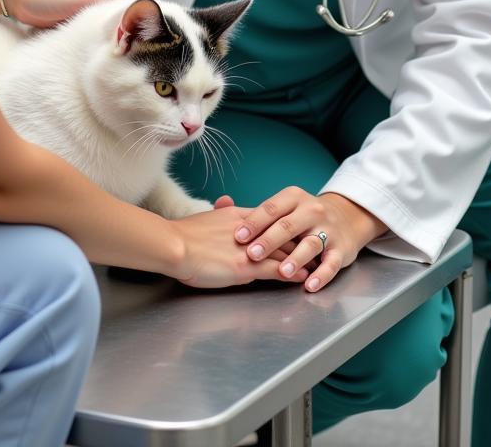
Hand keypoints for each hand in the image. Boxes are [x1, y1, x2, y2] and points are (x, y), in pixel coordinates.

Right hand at [170, 206, 310, 288]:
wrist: (174, 245)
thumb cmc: (183, 236)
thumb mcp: (206, 219)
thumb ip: (220, 218)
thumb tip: (225, 214)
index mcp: (237, 215)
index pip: (270, 220)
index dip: (285, 227)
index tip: (298, 231)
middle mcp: (249, 230)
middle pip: (283, 233)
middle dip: (300, 241)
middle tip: (316, 246)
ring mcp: (248, 249)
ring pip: (283, 251)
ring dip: (302, 258)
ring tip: (316, 262)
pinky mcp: (245, 267)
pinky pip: (276, 269)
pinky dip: (291, 272)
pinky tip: (302, 276)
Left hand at [233, 188, 387, 292]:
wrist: (345, 218)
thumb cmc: (303, 216)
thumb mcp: (284, 206)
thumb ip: (257, 212)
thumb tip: (221, 205)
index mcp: (293, 198)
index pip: (270, 209)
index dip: (254, 222)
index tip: (237, 236)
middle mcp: (311, 211)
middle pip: (287, 226)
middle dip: (269, 241)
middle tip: (252, 254)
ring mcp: (327, 230)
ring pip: (310, 244)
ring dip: (295, 259)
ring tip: (282, 271)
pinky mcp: (341, 249)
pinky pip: (331, 264)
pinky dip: (321, 274)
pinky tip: (309, 284)